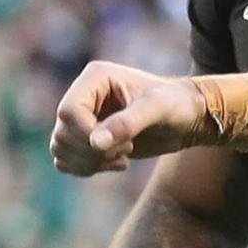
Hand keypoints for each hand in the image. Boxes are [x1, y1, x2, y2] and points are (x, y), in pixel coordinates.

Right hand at [48, 60, 216, 177]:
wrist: (188, 118)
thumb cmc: (177, 104)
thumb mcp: (158, 109)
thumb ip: (127, 123)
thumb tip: (96, 143)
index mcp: (95, 79)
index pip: (68, 111)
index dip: (87, 135)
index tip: (125, 143)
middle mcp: (83, 96)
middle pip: (62, 134)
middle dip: (94, 151)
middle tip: (127, 151)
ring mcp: (83, 118)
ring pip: (60, 148)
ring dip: (90, 162)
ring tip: (123, 158)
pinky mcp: (86, 138)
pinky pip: (65, 160)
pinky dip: (86, 168)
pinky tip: (117, 164)